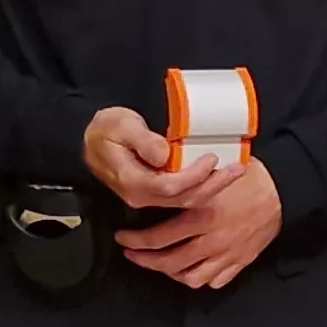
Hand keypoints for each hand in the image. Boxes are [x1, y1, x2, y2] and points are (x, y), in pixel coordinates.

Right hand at [84, 105, 232, 209]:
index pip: (171, 186)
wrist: (88, 140)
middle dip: (214, 185)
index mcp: (133, 182)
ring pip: (186, 201)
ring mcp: (148, 197)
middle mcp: (142, 195)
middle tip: (237, 169)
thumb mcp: (121, 126)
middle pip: (184, 199)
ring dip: (213, 188)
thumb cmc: (105, 130)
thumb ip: (143, 140)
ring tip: (234, 172)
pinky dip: (203, 186)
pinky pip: (182, 196)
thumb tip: (164, 154)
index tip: (212, 158)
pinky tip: (217, 175)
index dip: (195, 175)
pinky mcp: (154, 192)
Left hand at [116, 160, 283, 290]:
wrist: (285, 190)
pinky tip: (191, 269)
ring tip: (161, 264)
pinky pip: (215, 280)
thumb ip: (187, 184)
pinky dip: (200, 278)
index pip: (158, 236)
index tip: (123, 238)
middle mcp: (212, 238)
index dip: (136, 241)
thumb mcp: (212, 172)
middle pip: (170, 262)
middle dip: (145, 260)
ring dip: (171, 273)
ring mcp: (227, 253)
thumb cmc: (249, 175)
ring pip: (190, 277)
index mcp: (202, 214)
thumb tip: (158, 182)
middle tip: (132, 254)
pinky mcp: (241, 261)